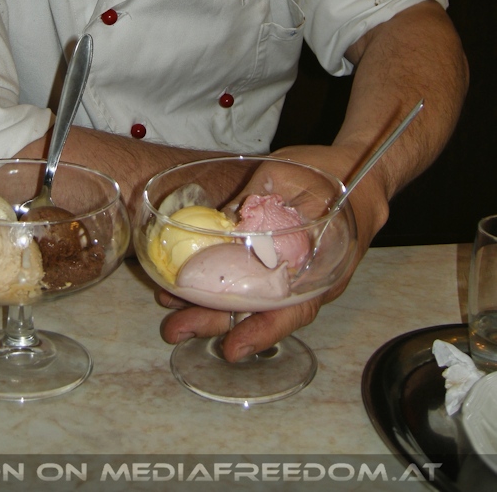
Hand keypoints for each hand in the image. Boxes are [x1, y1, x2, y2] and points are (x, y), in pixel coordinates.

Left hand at [157, 143, 386, 361]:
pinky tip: (180, 285)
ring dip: (207, 305)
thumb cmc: (334, 179)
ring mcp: (285, 273)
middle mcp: (301, 280)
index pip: (292, 308)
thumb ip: (261, 205)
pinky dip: (213, 284)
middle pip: (257, 310)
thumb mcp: (294, 181)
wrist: (354, 176)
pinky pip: (241, 279)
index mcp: (319, 267)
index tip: (234, 347)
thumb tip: (224, 224)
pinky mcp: (269, 262)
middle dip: (214, 321)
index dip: (263, 330)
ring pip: (245, 298)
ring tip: (169, 308)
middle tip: (175, 328)